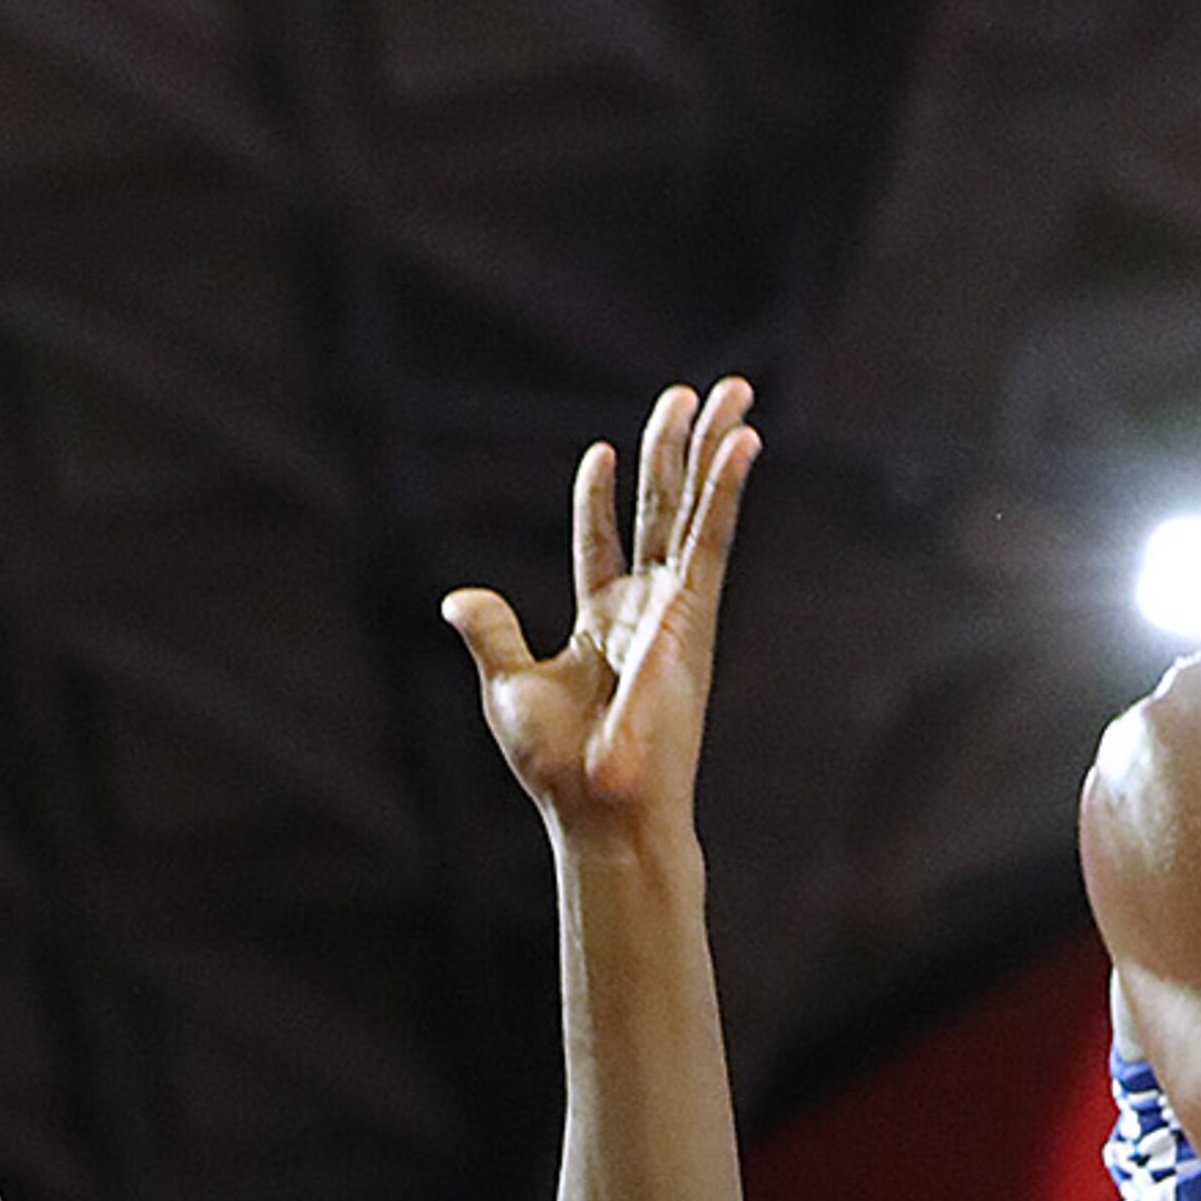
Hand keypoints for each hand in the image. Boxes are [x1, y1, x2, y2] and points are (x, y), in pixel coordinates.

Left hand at [448, 379, 758, 842]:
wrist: (598, 806)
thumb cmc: (559, 767)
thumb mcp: (509, 686)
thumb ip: (493, 634)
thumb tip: (457, 598)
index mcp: (603, 627)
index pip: (603, 545)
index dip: (599, 499)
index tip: (600, 452)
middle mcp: (647, 612)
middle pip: (662, 513)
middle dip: (674, 453)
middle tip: (693, 395)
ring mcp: (675, 610)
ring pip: (695, 512)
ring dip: (712, 450)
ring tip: (732, 394)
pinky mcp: (694, 614)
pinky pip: (712, 538)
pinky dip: (726, 489)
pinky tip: (743, 441)